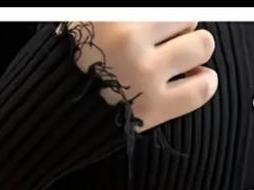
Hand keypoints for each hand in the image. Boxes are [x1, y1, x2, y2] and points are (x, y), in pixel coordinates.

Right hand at [65, 21, 217, 131]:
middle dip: (179, 31)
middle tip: (162, 48)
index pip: (168, 8)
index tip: (156, 32)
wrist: (48, 115)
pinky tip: (196, 80)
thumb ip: (123, 16)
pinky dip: (205, 82)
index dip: (164, 20)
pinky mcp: (151, 107)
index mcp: (114, 14)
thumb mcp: (89, 20)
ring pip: (201, 45)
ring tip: (177, 64)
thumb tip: (165, 17)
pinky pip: (202, 88)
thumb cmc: (70, 65)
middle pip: (188, 16)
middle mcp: (127, 39)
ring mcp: (141, 74)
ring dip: (193, 53)